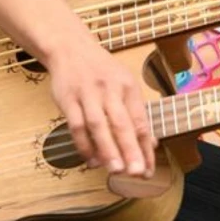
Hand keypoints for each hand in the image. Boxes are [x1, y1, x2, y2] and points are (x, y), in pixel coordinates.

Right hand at [45, 40, 156, 178]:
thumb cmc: (102, 71)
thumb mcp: (125, 83)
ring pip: (98, 125)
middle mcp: (109, 89)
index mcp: (128, 86)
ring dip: (106, 149)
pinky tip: (91, 160)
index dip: (145, 146)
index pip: (140, 120)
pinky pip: (76, 126)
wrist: (70, 48)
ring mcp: (87, 94)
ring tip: (115, 170)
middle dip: (129, 149)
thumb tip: (151, 144)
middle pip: (121, 123)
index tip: (149, 169)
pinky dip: (83, 145)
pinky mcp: (68, 99)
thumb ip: (137, 113)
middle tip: (136, 172)